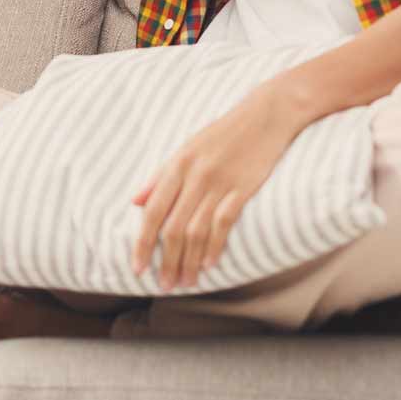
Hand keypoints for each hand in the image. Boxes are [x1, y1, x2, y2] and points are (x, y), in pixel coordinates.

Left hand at [130, 93, 301, 291]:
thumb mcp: (186, 148)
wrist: (265, 114)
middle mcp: (194, 176)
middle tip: (164, 284)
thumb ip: (160, 176)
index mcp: (176, 165)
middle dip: (166, 261)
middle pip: (173, 228)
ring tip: (185, 282)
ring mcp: (219, 182)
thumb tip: (135, 201)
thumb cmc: (222, 133)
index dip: (142, 242)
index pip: (153, 212)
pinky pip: (224, 223)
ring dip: (189, 261)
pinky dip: (215, 246)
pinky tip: (209, 264)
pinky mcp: (243, 188)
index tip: (137, 267)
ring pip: (197, 231)